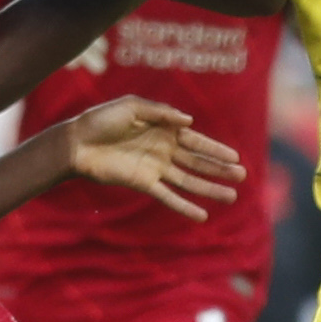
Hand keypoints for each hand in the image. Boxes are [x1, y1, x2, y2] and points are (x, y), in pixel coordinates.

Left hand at [63, 97, 245, 221]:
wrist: (77, 143)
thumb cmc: (102, 120)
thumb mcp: (132, 106)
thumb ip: (161, 113)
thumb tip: (189, 121)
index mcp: (164, 129)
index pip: (196, 141)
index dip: (216, 149)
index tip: (235, 157)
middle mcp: (164, 150)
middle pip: (198, 162)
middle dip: (220, 169)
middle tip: (242, 176)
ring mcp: (155, 168)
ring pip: (189, 181)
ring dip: (209, 188)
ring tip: (232, 196)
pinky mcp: (143, 183)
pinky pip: (168, 196)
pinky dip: (184, 206)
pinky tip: (202, 215)